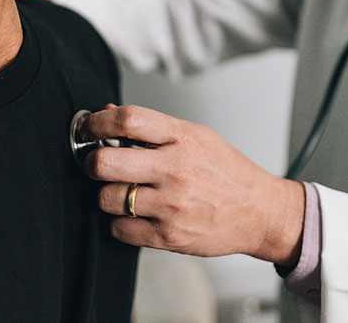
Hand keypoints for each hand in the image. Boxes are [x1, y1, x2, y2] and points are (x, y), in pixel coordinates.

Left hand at [80, 105, 305, 267]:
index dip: (97, 122)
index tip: (87, 128)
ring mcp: (171, 205)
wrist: (259, 211)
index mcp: (183, 138)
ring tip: (125, 192)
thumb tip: (109, 112)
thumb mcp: (196, 136)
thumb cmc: (226, 172)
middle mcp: (175, 170)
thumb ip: (153, 127)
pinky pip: (119, 229)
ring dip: (108, 195)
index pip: (127, 120)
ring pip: (106, 199)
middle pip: (105, 163)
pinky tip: (137, 215)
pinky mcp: (168, 236)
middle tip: (97, 164)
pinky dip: (121, 223)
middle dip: (92, 163)